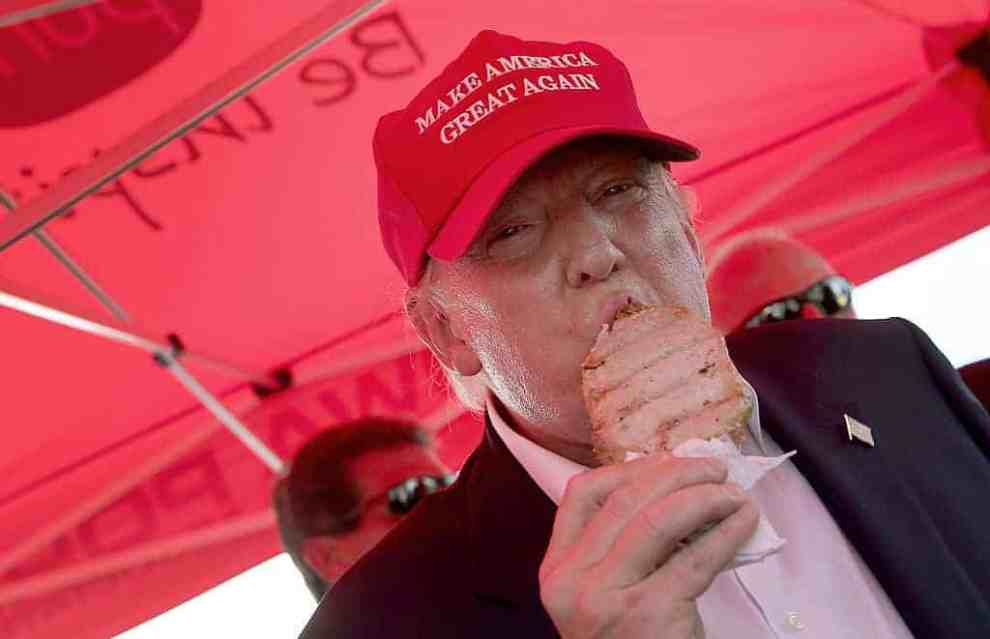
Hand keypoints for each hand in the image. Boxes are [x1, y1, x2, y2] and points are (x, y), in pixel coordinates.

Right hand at [538, 454, 758, 638]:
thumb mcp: (605, 596)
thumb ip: (617, 549)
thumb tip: (673, 488)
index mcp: (558, 569)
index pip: (581, 495)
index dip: (628, 469)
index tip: (666, 460)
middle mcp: (574, 581)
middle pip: (625, 501)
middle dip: (676, 473)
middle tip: (714, 467)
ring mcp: (609, 599)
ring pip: (658, 521)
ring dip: (703, 497)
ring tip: (733, 492)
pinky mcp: (650, 615)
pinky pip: (695, 559)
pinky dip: (726, 533)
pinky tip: (743, 521)